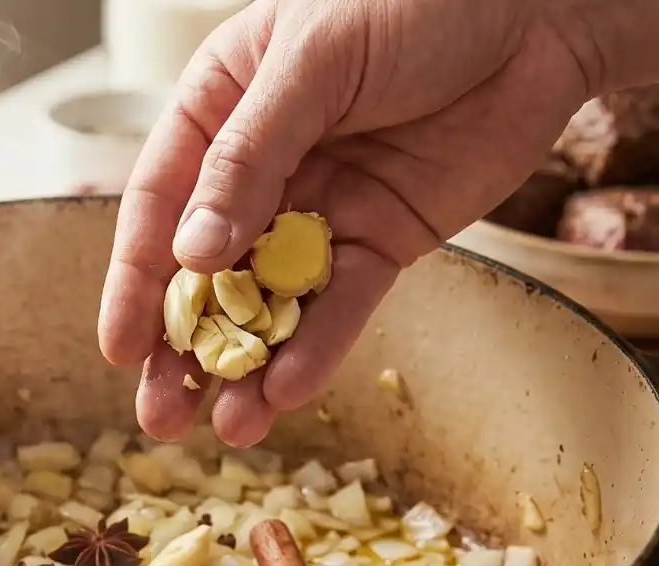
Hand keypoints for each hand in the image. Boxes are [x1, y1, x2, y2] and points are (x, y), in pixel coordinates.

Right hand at [97, 0, 600, 445]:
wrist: (539, 11)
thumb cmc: (415, 1)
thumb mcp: (314, 62)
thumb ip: (251, 156)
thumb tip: (193, 252)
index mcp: (219, 107)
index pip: (159, 202)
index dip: (135, 279)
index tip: (119, 345)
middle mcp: (260, 166)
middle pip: (204, 269)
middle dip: (181, 347)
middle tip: (158, 416)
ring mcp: (320, 208)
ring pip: (269, 302)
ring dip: (245, 368)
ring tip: (224, 429)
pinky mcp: (381, 239)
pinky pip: (341, 304)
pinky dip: (316, 349)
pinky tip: (286, 393)